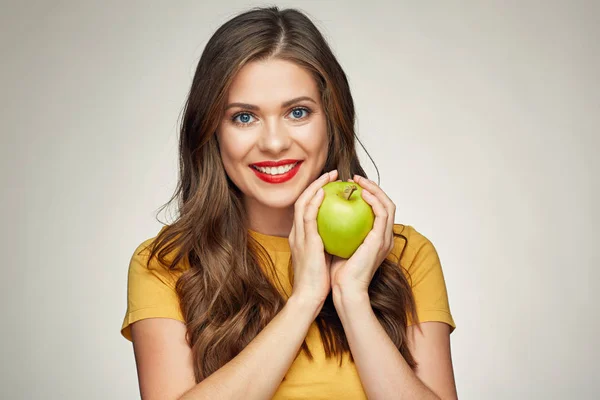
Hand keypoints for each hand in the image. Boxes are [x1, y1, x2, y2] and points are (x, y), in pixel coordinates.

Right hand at [289, 169, 338, 308]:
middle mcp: (296, 233)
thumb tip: (344, 234)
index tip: (330, 185)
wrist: (309, 297)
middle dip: (315, 184)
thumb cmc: (319, 281)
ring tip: (329, 177)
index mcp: (300, 236)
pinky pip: (308, 216)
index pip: (306, 208)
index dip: (316, 193)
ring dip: (315, 187)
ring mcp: (299, 236)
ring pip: (303, 203)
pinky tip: (324, 192)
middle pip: (302, 200)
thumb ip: (328, 243)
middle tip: (331, 175)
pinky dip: (314, 201)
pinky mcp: (305, 241)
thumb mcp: (323, 257)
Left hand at [330, 175, 395, 296]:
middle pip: (386, 203)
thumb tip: (323, 212)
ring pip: (388, 204)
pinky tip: (361, 193)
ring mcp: (384, 238)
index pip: (376, 210)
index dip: (367, 194)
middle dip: (373, 187)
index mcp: (374, 238)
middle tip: (355, 178)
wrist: (343, 289)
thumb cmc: (336, 272)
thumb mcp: (335, 244)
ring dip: (375, 189)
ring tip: (359, 181)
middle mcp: (383, 237)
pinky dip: (374, 200)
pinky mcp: (381, 240)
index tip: (349, 185)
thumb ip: (335, 230)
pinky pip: (382, 213)